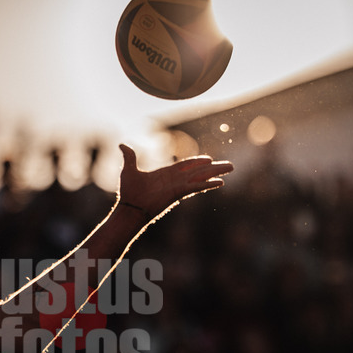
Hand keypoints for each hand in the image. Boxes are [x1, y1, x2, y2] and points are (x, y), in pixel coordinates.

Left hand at [117, 144, 233, 219]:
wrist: (129, 208)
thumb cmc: (129, 193)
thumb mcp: (129, 170)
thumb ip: (129, 157)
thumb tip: (122, 145)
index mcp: (166, 174)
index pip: (186, 166)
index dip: (197, 162)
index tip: (209, 159)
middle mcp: (175, 180)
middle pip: (198, 171)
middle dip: (213, 168)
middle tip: (229, 165)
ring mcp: (178, 186)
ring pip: (201, 177)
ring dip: (216, 173)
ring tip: (230, 168)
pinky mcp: (178, 193)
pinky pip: (196, 187)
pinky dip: (207, 184)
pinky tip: (220, 182)